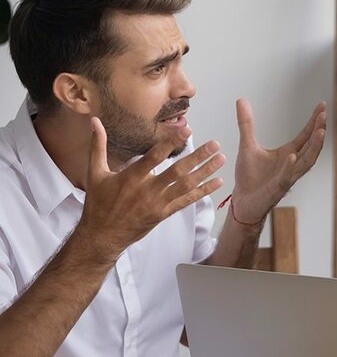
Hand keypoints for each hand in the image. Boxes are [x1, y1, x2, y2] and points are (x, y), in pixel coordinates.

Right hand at [77, 117, 224, 258]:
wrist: (102, 236)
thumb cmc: (98, 203)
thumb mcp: (94, 173)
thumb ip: (98, 146)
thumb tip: (94, 121)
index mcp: (131, 178)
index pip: (154, 157)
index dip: (171, 143)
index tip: (187, 131)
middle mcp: (147, 191)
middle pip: (177, 172)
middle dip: (198, 157)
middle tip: (215, 144)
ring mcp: (158, 204)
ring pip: (186, 186)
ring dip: (205, 172)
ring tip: (221, 159)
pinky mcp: (164, 214)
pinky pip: (187, 201)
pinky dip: (203, 191)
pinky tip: (217, 182)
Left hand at [230, 99, 325, 224]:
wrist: (243, 201)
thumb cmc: (249, 177)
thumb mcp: (247, 145)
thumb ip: (246, 123)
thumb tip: (241, 100)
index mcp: (288, 153)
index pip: (306, 135)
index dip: (314, 121)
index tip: (322, 106)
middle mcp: (293, 164)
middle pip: (311, 145)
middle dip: (319, 130)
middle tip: (324, 114)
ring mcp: (288, 176)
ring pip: (307, 160)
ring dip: (314, 146)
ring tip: (321, 131)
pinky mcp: (278, 187)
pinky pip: (287, 175)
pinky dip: (291, 166)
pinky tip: (293, 155)